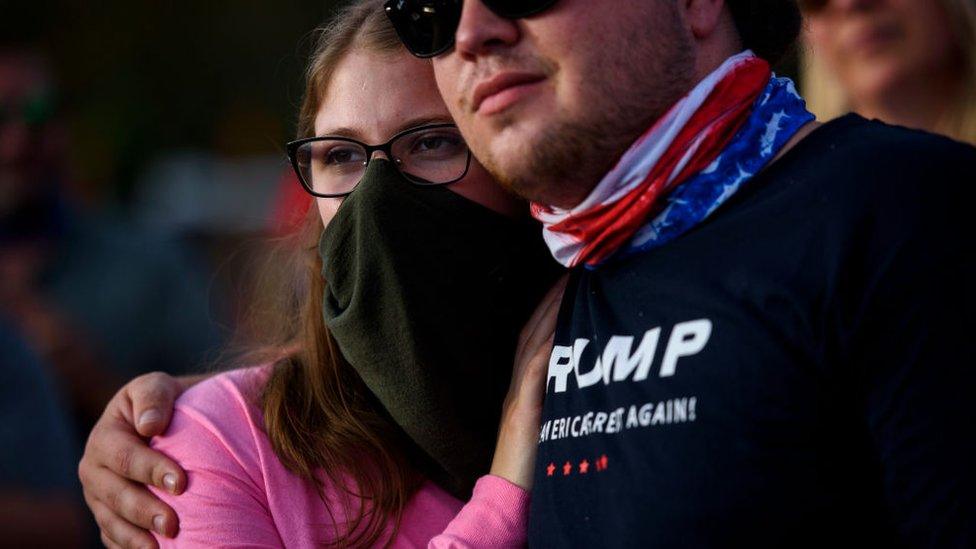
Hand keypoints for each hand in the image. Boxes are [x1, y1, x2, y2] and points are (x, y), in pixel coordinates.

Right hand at [78, 372, 203, 547]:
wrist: (168, 424)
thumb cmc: (164, 404)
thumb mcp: (157, 388)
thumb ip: (153, 398)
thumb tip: (150, 425)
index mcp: (104, 438)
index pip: (125, 457)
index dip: (151, 470)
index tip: (181, 482)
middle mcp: (94, 471)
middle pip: (116, 495)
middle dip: (144, 510)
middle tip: (173, 524)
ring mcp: (99, 498)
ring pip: (111, 522)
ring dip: (136, 536)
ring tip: (164, 544)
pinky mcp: (109, 517)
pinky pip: (113, 538)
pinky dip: (129, 546)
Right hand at [490, 275, 568, 489]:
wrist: (509, 498)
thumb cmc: (537, 467)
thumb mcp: (554, 425)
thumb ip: (567, 400)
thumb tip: (597, 380)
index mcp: (523, 388)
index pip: (534, 337)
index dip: (549, 307)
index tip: (570, 282)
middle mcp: (517, 386)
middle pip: (531, 329)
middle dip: (552, 298)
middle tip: (573, 270)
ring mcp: (516, 396)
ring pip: (531, 342)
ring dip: (551, 310)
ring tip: (570, 284)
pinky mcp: (521, 412)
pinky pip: (535, 371)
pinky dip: (548, 344)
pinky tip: (563, 325)